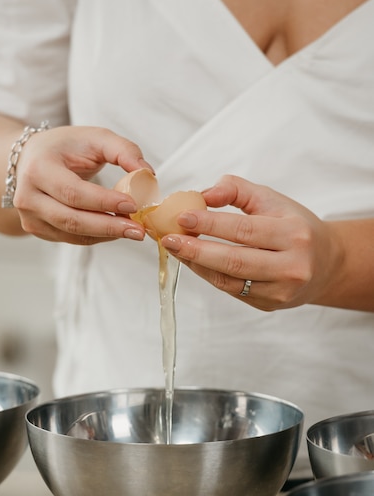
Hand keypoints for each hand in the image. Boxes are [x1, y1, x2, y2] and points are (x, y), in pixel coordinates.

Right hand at [14, 126, 150, 243]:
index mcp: (38, 169)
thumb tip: (147, 174)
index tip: (133, 205)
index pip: (73, 192)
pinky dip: (97, 236)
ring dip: (106, 234)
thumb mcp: (95, 138)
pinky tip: (115, 229)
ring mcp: (30, 217)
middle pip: (71, 220)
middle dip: (109, 226)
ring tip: (132, 229)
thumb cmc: (66, 147)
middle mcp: (27, 196)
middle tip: (138, 230)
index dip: (104, 201)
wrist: (32, 158)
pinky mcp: (37, 230)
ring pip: (72, 234)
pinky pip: (72, 239)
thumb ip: (124, 150)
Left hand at [161, 174, 343, 310]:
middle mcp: (292, 266)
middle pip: (235, 260)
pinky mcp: (271, 305)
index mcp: (295, 234)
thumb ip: (237, 190)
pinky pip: (232, 290)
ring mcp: (282, 290)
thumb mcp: (272, 200)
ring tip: (176, 249)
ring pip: (230, 280)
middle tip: (169, 239)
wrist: (326, 264)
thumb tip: (204, 195)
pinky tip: (194, 262)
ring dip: (197, 264)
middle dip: (196, 250)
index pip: (244, 230)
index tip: (182, 217)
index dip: (210, 224)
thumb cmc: (294, 226)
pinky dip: (209, 275)